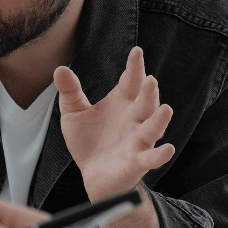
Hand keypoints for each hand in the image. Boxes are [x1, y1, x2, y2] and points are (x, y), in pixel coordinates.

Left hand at [56, 47, 174, 199]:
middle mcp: (134, 119)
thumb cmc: (88, 142)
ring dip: (159, 120)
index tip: (136, 52)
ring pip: (153, 128)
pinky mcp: (137, 162)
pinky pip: (151, 158)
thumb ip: (70, 92)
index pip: (131, 81)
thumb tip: (60, 69)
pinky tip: (168, 150)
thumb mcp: (74, 114)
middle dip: (148, 92)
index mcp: (122, 103)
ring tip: (166, 109)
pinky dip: (160, 155)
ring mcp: (138, 141)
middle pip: (145, 103)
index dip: (134, 67)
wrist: (92, 175)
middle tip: (150, 79)